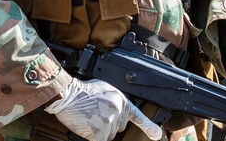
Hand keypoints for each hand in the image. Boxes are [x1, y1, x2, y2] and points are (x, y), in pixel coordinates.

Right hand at [45, 78, 160, 140]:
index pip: (137, 116)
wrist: (68, 95)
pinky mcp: (98, 132)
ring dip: (100, 132)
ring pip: (109, 136)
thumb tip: (119, 110)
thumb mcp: (106, 90)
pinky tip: (87, 128)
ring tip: (90, 119)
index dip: (148, 126)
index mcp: (121, 100)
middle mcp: (118, 111)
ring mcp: (109, 122)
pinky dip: (93, 137)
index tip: (156, 135)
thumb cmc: (84, 91)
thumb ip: (115, 100)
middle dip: (110, 125)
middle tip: (96, 115)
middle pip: (119, 127)